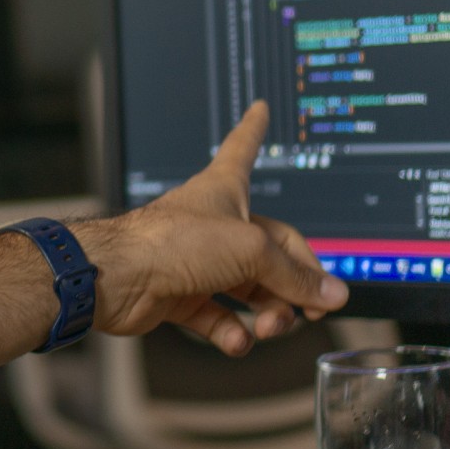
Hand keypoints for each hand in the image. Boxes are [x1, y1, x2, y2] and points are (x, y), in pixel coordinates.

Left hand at [77, 100, 347, 355]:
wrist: (117, 278)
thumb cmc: (173, 243)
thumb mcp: (250, 250)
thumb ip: (295, 276)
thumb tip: (332, 296)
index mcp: (225, 192)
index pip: (243, 150)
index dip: (253, 130)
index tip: (259, 109)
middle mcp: (213, 225)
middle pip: (270, 251)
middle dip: (295, 284)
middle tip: (311, 310)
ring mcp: (196, 263)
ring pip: (249, 290)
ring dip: (269, 314)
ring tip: (270, 327)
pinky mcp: (181, 297)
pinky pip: (220, 318)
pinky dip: (233, 333)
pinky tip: (239, 339)